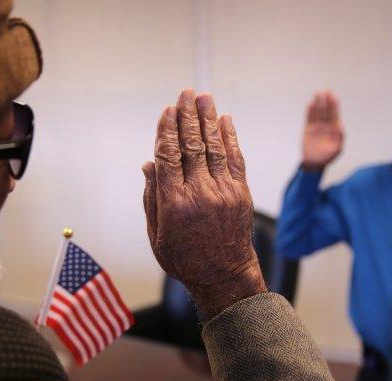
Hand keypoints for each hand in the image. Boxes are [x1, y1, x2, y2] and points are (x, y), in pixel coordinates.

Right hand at [142, 89, 266, 319]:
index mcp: (174, 203)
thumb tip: (149, 164)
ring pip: (214, 147)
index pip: (168, 156)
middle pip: (192, 145)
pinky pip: (236, 160)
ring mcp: (223, 192)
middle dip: (188, 116)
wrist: (224, 275)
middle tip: (186, 93)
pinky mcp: (241, 194)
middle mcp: (199, 193)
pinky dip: (230, 138)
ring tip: (204, 98)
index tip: (166, 110)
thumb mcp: (157, 235)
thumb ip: (152, 198)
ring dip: (208, 119)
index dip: (166, 130)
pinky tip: (225, 120)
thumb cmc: (184, 258)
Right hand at [302, 91, 343, 170]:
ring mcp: (317, 126)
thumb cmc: (327, 157)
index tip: (333, 97)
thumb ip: (339, 138)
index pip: (334, 114)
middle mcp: (326, 125)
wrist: (314, 163)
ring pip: (317, 112)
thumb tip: (340, 126)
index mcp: (334, 129)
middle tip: (326, 91)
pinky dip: (309, 111)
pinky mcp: (308, 129)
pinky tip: (310, 104)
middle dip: (326, 101)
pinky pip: (309, 118)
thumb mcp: (337, 149)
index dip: (334, 105)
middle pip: (326, 111)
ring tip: (317, 94)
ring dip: (317, 103)